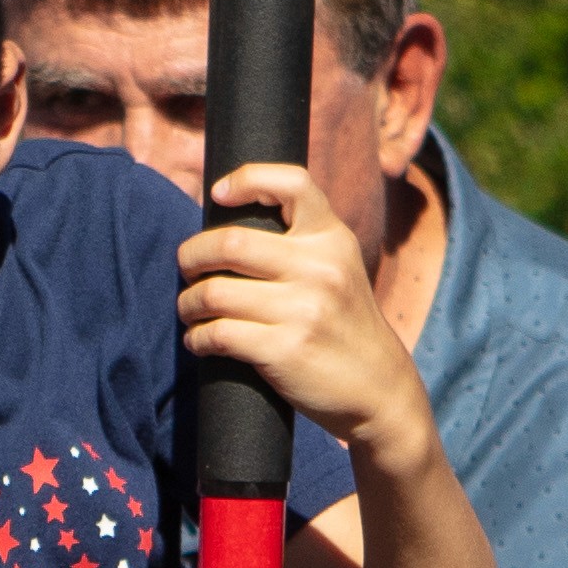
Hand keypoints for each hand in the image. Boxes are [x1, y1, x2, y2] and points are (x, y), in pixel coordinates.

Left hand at [178, 156, 426, 465]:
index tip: (218, 194)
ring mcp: (303, 310)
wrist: (380, 389)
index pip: (291, 183)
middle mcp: (320, 268)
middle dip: (191, 256)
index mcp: (332, 239)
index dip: (246, 179)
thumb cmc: (344, 325)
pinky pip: (218, 334)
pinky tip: (199, 341)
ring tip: (190, 310)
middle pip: (228, 243)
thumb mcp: (339, 269)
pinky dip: (198, 338)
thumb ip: (301, 243)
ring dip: (188, 303)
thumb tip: (227, 221)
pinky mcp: (285, 350)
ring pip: (214, 292)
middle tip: (187, 269)